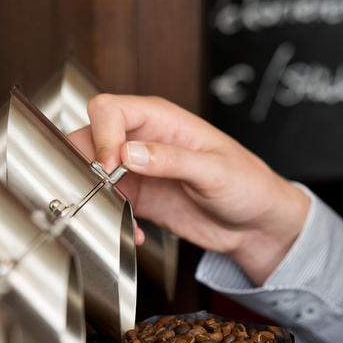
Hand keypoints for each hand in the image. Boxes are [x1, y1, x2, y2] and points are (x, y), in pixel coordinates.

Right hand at [70, 94, 309, 285]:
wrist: (256, 224)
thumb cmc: (248, 185)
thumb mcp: (215, 171)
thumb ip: (172, 159)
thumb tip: (130, 153)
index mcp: (162, 119)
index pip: (110, 110)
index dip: (102, 136)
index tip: (111, 167)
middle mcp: (144, 140)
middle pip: (90, 137)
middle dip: (87, 166)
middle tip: (102, 193)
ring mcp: (139, 170)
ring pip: (93, 172)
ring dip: (96, 196)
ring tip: (118, 216)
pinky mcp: (140, 199)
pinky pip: (109, 204)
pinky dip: (113, 219)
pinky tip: (137, 232)